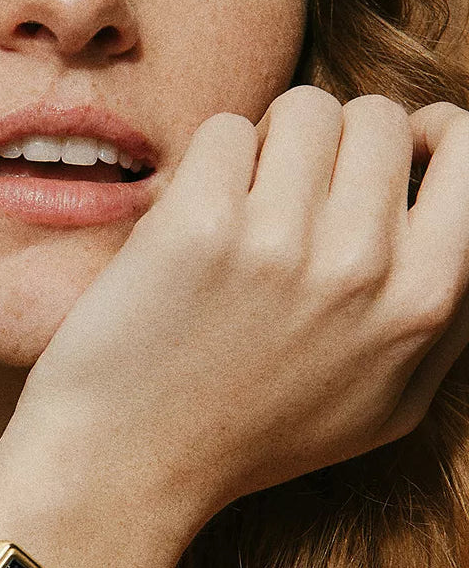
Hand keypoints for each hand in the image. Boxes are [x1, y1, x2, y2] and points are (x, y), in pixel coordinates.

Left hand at [8, 86, 468, 524]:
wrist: (132, 460)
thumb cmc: (253, 433)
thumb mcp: (389, 404)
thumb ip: (445, 313)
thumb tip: (456, 209)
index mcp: (423, 301)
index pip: (468, 148)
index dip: (423, 134)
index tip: (380, 154)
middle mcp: (361, 265)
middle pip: (374, 115)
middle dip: (333, 139)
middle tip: (291, 187)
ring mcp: (277, 241)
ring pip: (302, 108)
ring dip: (269, 141)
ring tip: (241, 200)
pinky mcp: (197, 225)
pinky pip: (223, 130)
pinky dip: (209, 162)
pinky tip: (194, 216)